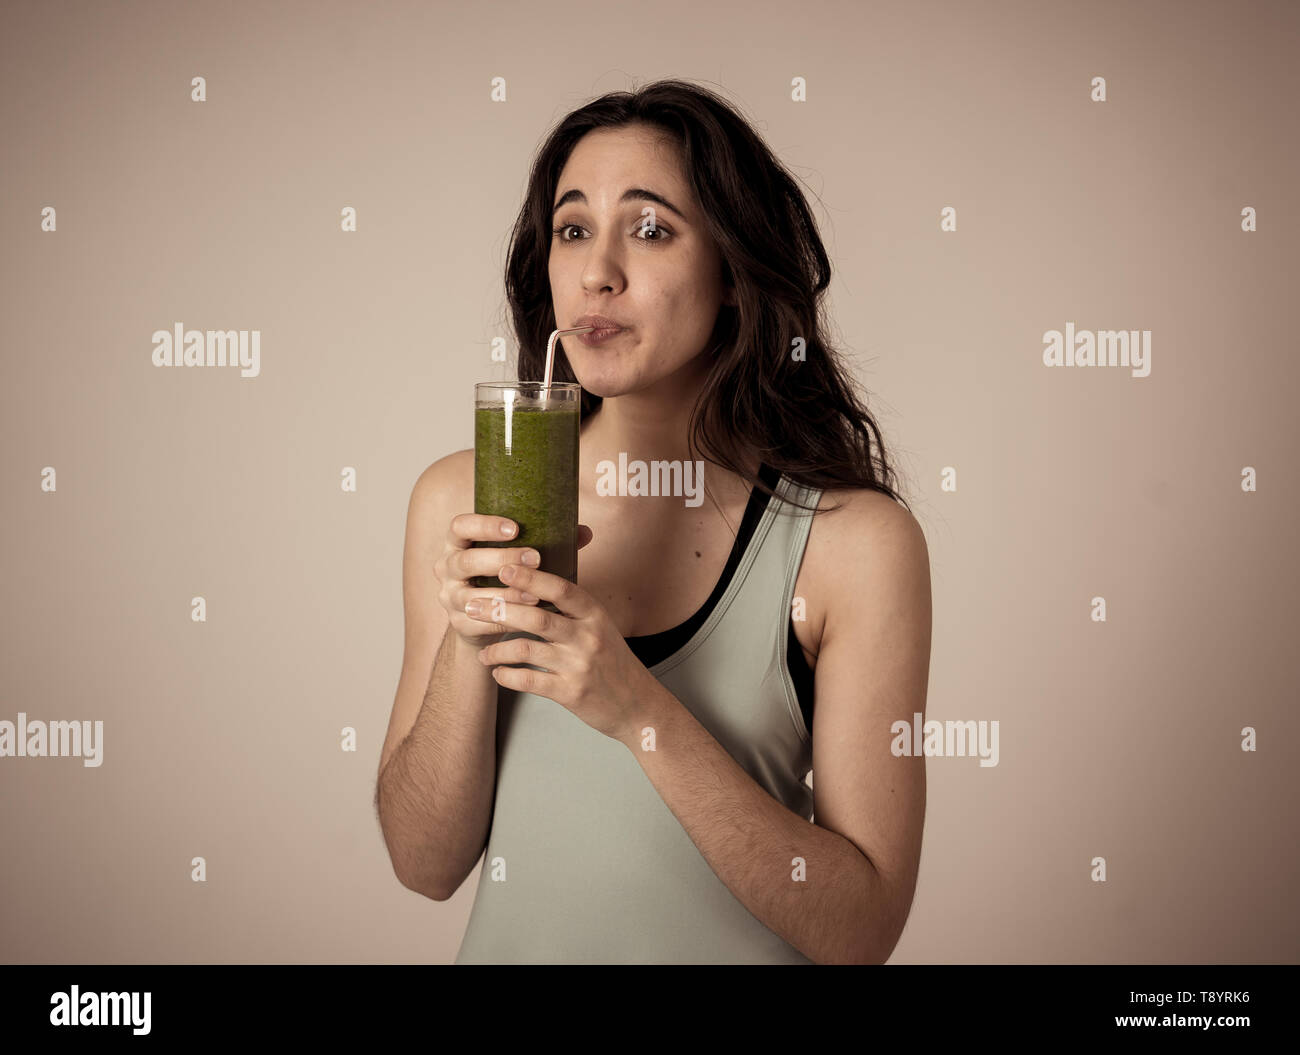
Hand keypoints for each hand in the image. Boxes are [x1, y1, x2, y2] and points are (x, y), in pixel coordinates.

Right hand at [435, 513, 592, 649]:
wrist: (484, 619)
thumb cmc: (505, 577)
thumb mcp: (517, 556)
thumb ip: (547, 542)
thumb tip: (585, 531)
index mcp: (458, 543)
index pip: (460, 526)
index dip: (484, 526)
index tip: (515, 528)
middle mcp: (445, 567)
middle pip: (466, 561)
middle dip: (502, 559)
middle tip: (535, 558)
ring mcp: (449, 597)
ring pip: (471, 595)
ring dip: (506, 594)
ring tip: (536, 594)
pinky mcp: (458, 622)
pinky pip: (480, 621)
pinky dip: (504, 618)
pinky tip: (527, 615)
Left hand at [469, 558, 663, 743]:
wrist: (638, 705)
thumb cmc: (612, 661)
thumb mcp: (600, 627)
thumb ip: (571, 608)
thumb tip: (532, 583)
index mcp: (594, 615)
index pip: (561, 588)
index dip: (531, 577)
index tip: (504, 568)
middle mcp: (588, 637)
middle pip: (537, 617)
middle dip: (500, 610)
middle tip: (472, 606)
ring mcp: (578, 665)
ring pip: (526, 649)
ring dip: (496, 649)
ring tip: (483, 652)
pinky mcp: (570, 692)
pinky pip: (529, 680)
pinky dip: (507, 675)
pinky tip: (498, 673)